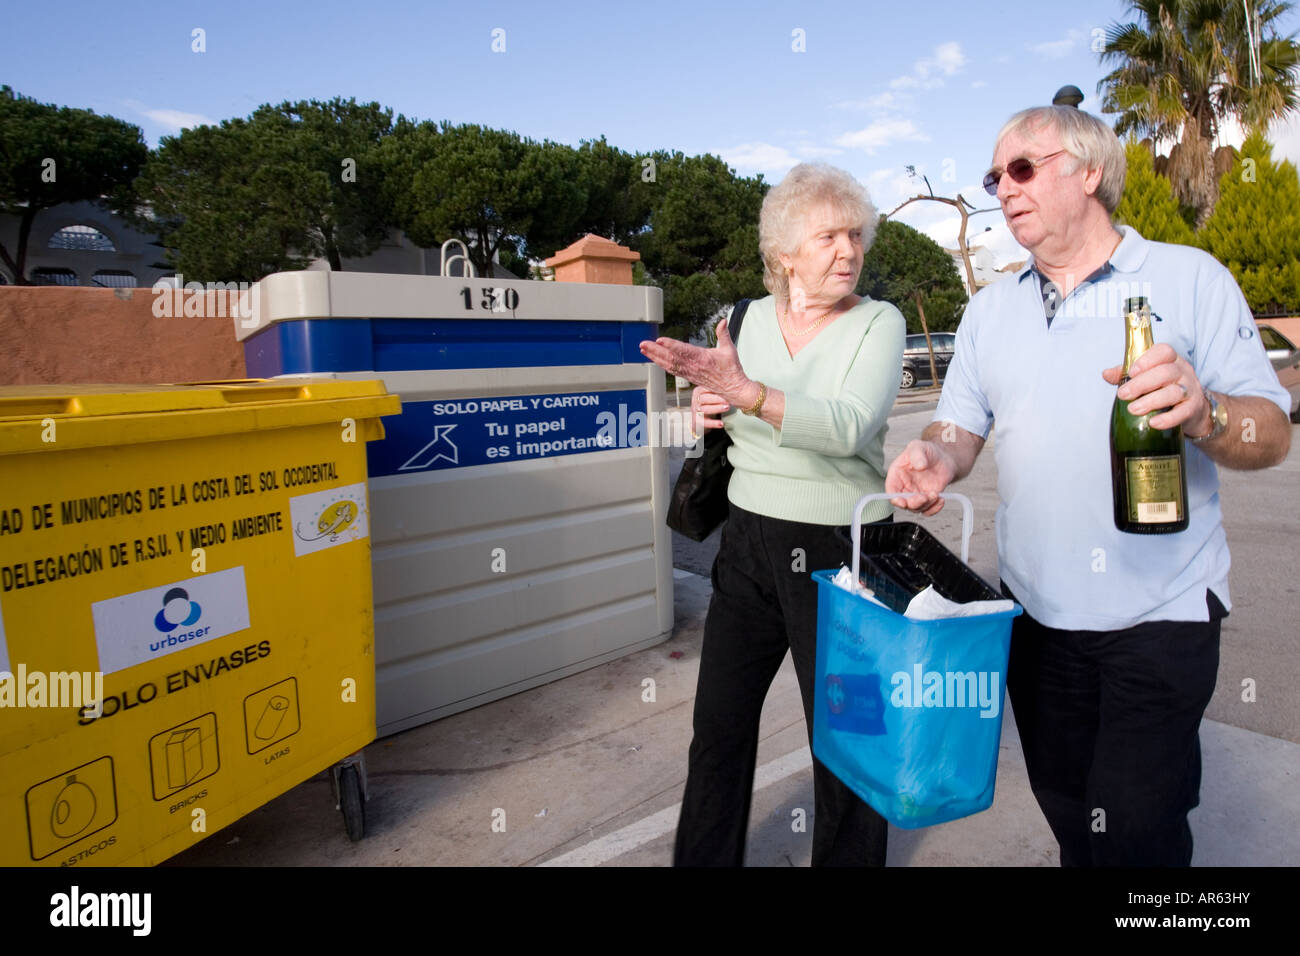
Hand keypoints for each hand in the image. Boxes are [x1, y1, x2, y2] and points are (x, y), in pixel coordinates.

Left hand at [638, 316, 752, 405]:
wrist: (732, 388)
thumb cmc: (731, 369)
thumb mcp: (729, 349)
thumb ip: (724, 334)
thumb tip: (723, 321)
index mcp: (702, 358)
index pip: (683, 350)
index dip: (670, 345)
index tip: (660, 340)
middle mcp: (693, 366)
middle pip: (670, 357)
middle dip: (655, 350)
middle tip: (643, 344)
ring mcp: (689, 372)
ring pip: (668, 364)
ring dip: (655, 357)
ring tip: (643, 350)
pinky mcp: (688, 376)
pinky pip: (671, 370)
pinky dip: (661, 364)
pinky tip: (653, 359)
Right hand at [690, 387, 728, 434]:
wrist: (700, 419)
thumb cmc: (710, 403)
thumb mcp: (713, 394)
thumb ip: (720, 389)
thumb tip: (735, 384)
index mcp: (699, 391)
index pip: (706, 388)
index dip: (716, 389)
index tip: (728, 389)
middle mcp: (696, 400)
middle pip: (704, 398)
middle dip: (717, 399)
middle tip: (729, 399)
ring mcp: (695, 411)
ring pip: (704, 409)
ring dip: (717, 408)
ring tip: (727, 407)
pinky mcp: (697, 421)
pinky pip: (704, 422)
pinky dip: (713, 423)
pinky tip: (721, 424)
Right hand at [885, 440, 956, 515]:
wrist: (944, 457)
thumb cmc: (928, 451)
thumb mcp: (918, 446)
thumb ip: (917, 454)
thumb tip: (919, 465)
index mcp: (897, 475)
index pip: (891, 490)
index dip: (895, 498)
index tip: (903, 502)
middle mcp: (904, 487)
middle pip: (903, 503)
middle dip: (914, 503)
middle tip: (924, 497)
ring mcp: (916, 494)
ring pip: (916, 508)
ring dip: (927, 505)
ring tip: (936, 494)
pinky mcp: (927, 499)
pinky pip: (928, 510)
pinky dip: (934, 509)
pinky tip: (941, 499)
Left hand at [1101, 344, 1210, 433]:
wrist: (1191, 410)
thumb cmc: (1163, 388)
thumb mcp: (1145, 377)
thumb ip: (1125, 374)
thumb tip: (1106, 374)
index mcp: (1170, 360)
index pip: (1164, 351)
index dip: (1147, 360)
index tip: (1131, 372)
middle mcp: (1182, 372)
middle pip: (1166, 372)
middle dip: (1141, 384)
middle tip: (1123, 395)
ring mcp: (1190, 389)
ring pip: (1174, 392)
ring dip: (1151, 401)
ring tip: (1133, 410)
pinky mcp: (1193, 408)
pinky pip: (1183, 412)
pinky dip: (1168, 419)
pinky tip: (1153, 423)